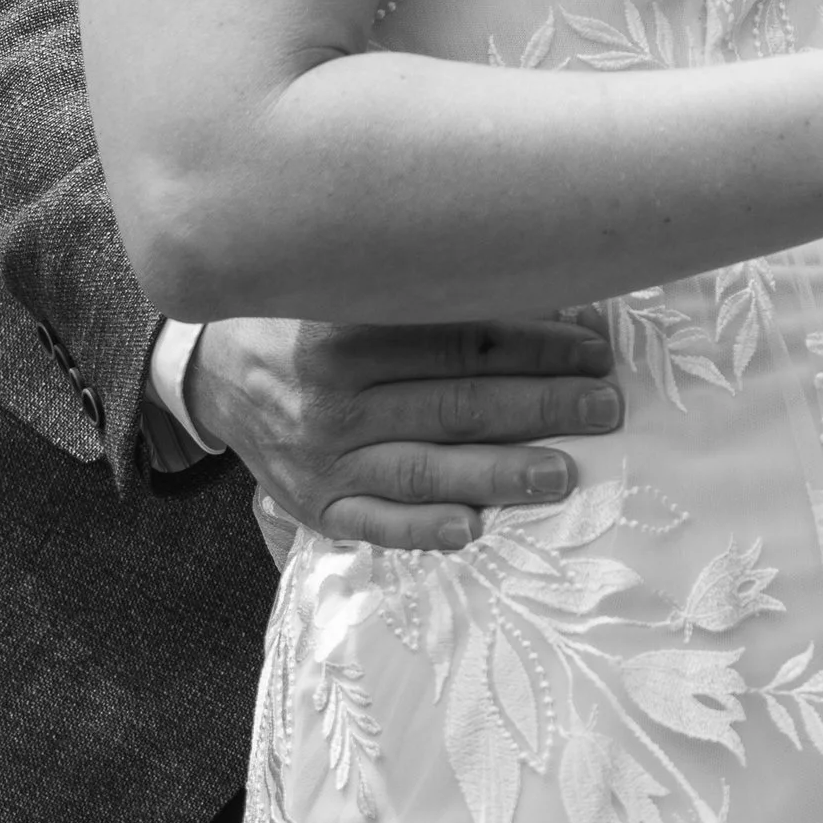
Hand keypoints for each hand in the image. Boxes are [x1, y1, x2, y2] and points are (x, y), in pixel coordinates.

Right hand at [184, 312, 623, 551]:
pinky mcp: (313, 504)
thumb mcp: (363, 293)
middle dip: (540, 405)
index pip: (462, 338)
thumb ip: (441, 303)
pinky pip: (373, 522)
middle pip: (455, 402)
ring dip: (499, 472)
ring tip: (564, 473)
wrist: (217, 369)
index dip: (536, 343)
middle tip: (605, 407)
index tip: (596, 348)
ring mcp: (321, 457)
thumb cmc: (316, 320)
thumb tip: (556, 302)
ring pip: (424, 466)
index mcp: (350, 329)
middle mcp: (334, 396)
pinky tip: (472, 529)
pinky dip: (423, 528)